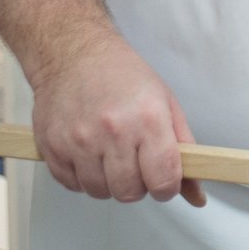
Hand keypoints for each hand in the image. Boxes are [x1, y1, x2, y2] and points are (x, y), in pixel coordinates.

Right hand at [28, 27, 204, 206]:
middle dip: (137, 184)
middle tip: (135, 161)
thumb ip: (184, 150)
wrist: (74, 54)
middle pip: (130, 192)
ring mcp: (79, 141)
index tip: (163, 181)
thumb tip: (196, 195)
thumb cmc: (124, 76)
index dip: (167, 187)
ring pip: (100, 192)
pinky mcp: (52, 148)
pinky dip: (83, 177)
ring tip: (110, 153)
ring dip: (108, 181)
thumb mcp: (166, 103)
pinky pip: (72, 185)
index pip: (163, 179)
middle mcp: (113, 132)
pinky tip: (88, 153)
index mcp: (148, 119)